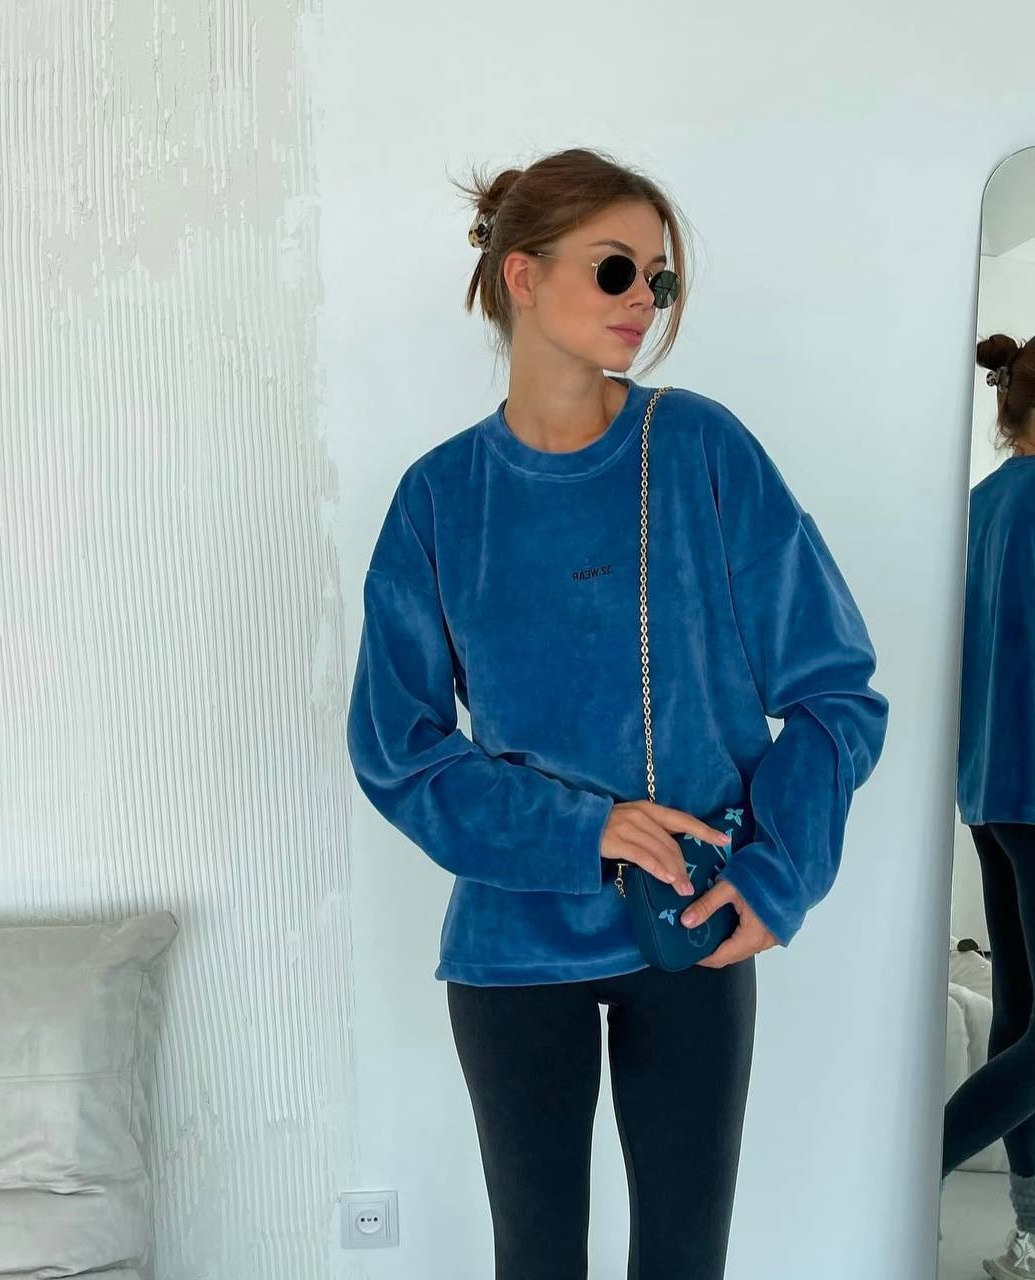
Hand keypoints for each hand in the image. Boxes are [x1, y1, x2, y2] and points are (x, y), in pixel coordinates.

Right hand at [600, 800, 730, 894]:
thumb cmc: (608, 828)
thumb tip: (675, 853)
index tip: (724, 840)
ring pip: (660, 851)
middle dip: (684, 865)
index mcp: (650, 809)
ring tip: (682, 889)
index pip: (683, 820)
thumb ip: (653, 832)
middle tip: (691, 886)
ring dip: (674, 872)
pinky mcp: (617, 840)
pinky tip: (665, 878)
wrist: (577, 826)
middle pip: (672, 843)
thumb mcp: (634, 823)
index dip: (704, 830)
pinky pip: (642, 856)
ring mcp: (630, 827)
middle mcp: (642, 815)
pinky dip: (656, 868)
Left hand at [679, 880, 778, 967]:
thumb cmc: (763, 875)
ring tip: (704, 928)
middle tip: (691, 936)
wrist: (792, 866)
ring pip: (741, 947)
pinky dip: (735, 935)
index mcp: (752, 937)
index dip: (701, 957)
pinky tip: (724, 922)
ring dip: (723, 942)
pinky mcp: (774, 929)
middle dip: (710, 949)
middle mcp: (763, 943)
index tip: (685, 950)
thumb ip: (707, 905)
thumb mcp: (730, 887)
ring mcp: (771, 937)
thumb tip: (686, 922)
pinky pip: (750, 939)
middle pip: (731, 955)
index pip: (720, 958)